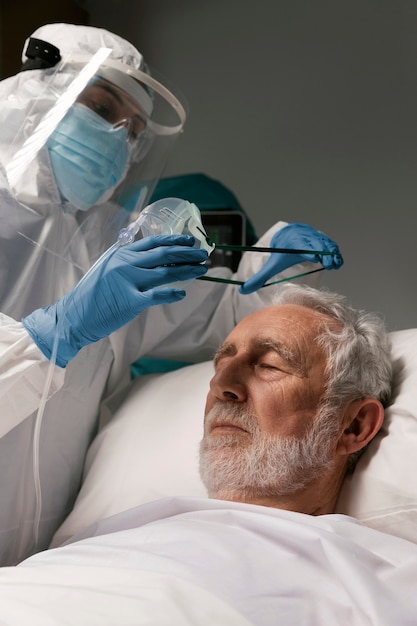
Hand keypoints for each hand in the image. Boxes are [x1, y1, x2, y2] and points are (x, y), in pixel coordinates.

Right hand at [22, 234, 207, 365]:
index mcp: (121, 254)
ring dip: (186, 271)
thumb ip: (124, 255)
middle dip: (187, 254)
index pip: (153, 242)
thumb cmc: (92, 293)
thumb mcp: (106, 267)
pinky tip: (182, 293)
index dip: (175, 240)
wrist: (76, 315)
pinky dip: (171, 294)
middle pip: (163, 254)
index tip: (191, 241)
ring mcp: (128, 281)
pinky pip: (157, 295)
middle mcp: (126, 264)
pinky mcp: (130, 301)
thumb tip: (144, 243)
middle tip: (203, 255)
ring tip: (201, 270)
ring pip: (165, 272)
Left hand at [239, 223, 342, 294]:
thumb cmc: (281, 252)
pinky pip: (331, 244)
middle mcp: (305, 238)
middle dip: (323, 253)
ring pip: (325, 243)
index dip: (309, 250)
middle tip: (329, 264)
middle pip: (316, 244)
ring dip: (331, 254)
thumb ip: (258, 278)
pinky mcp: (322, 239)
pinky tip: (337, 262)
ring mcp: (315, 238)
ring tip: (335, 265)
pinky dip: (335, 252)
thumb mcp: (271, 264)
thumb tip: (243, 290)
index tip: (314, 258)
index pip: (302, 245)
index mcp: (292, 243)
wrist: (288, 235)